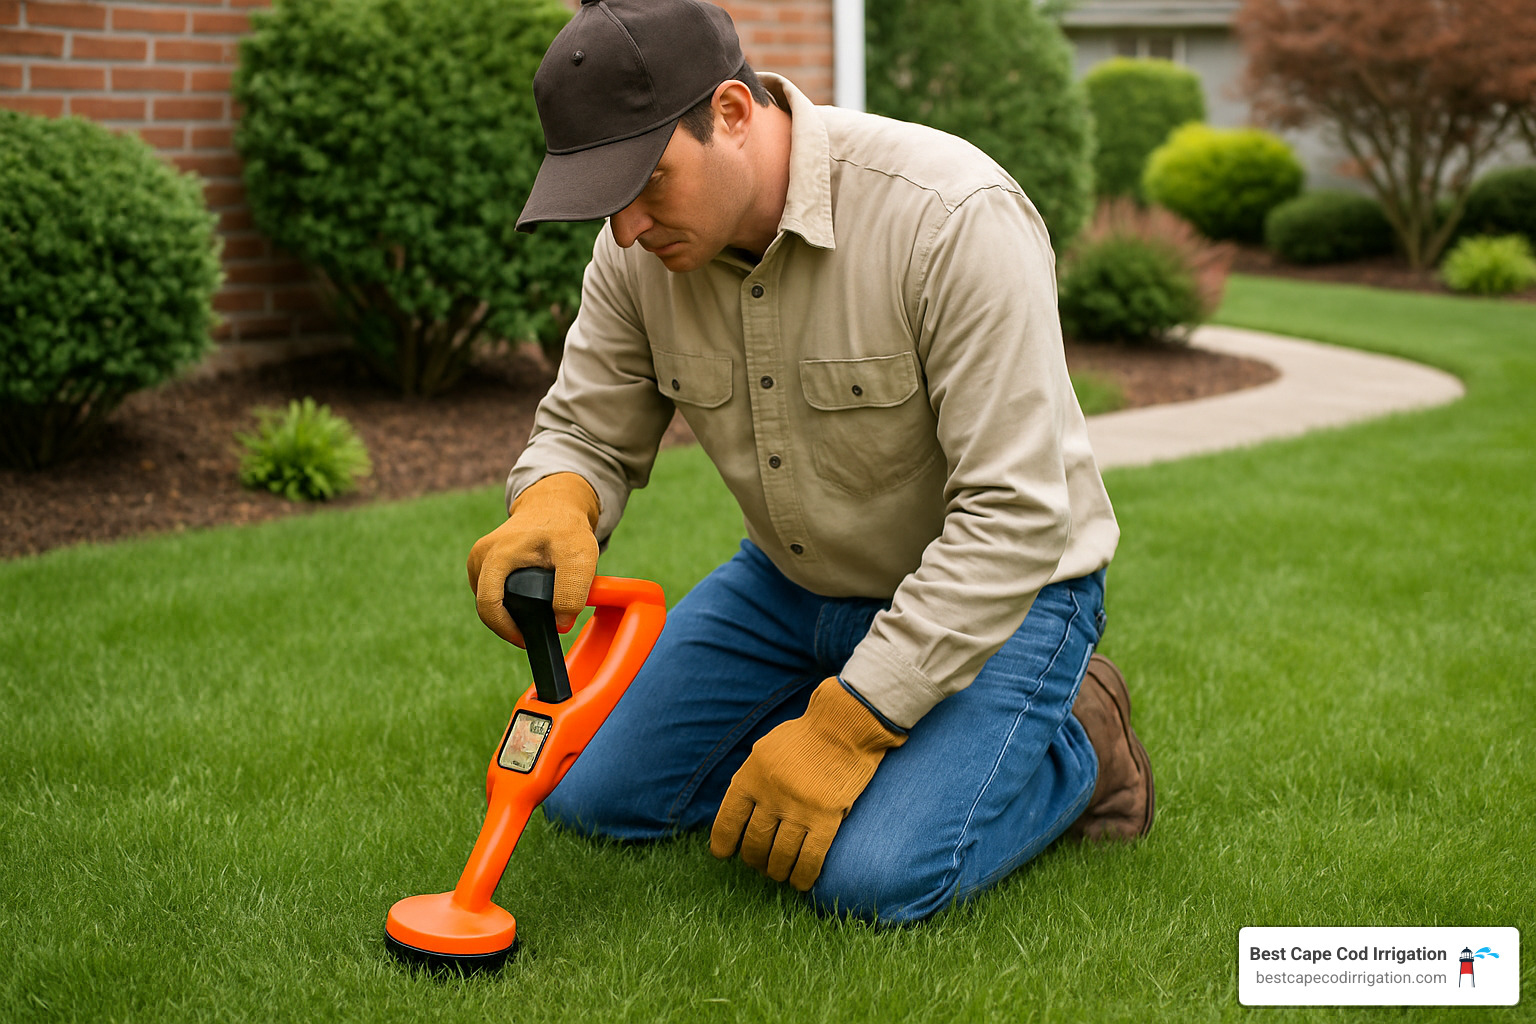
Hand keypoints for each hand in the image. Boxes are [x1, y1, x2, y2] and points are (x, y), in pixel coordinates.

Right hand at [466, 472, 599, 645]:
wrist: (555, 506)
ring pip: (489, 602)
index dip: (506, 629)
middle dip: (511, 622)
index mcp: (496, 554)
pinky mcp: (482, 563)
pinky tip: (528, 598)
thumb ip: (572, 590)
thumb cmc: (566, 528)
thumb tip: (560, 624)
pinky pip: (491, 593)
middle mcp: (480, 556)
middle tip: (538, 625)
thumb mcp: (580, 556)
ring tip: (538, 607)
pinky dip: (508, 602)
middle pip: (487, 607)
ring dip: (510, 611)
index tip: (526, 640)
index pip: (489, 605)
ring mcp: (478, 559)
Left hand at [709, 677, 905, 890]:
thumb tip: (742, 811)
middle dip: (754, 860)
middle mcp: (769, 795)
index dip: (723, 842)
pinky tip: (800, 883)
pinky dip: (803, 876)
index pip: (728, 820)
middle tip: (760, 864)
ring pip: (780, 856)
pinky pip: (810, 858)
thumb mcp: (766, 750)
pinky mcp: (825, 818)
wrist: (844, 726)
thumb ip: (752, 779)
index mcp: (750, 776)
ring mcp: (797, 808)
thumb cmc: (805, 736)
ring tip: (779, 874)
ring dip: (777, 871)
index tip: (724, 854)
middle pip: (755, 843)